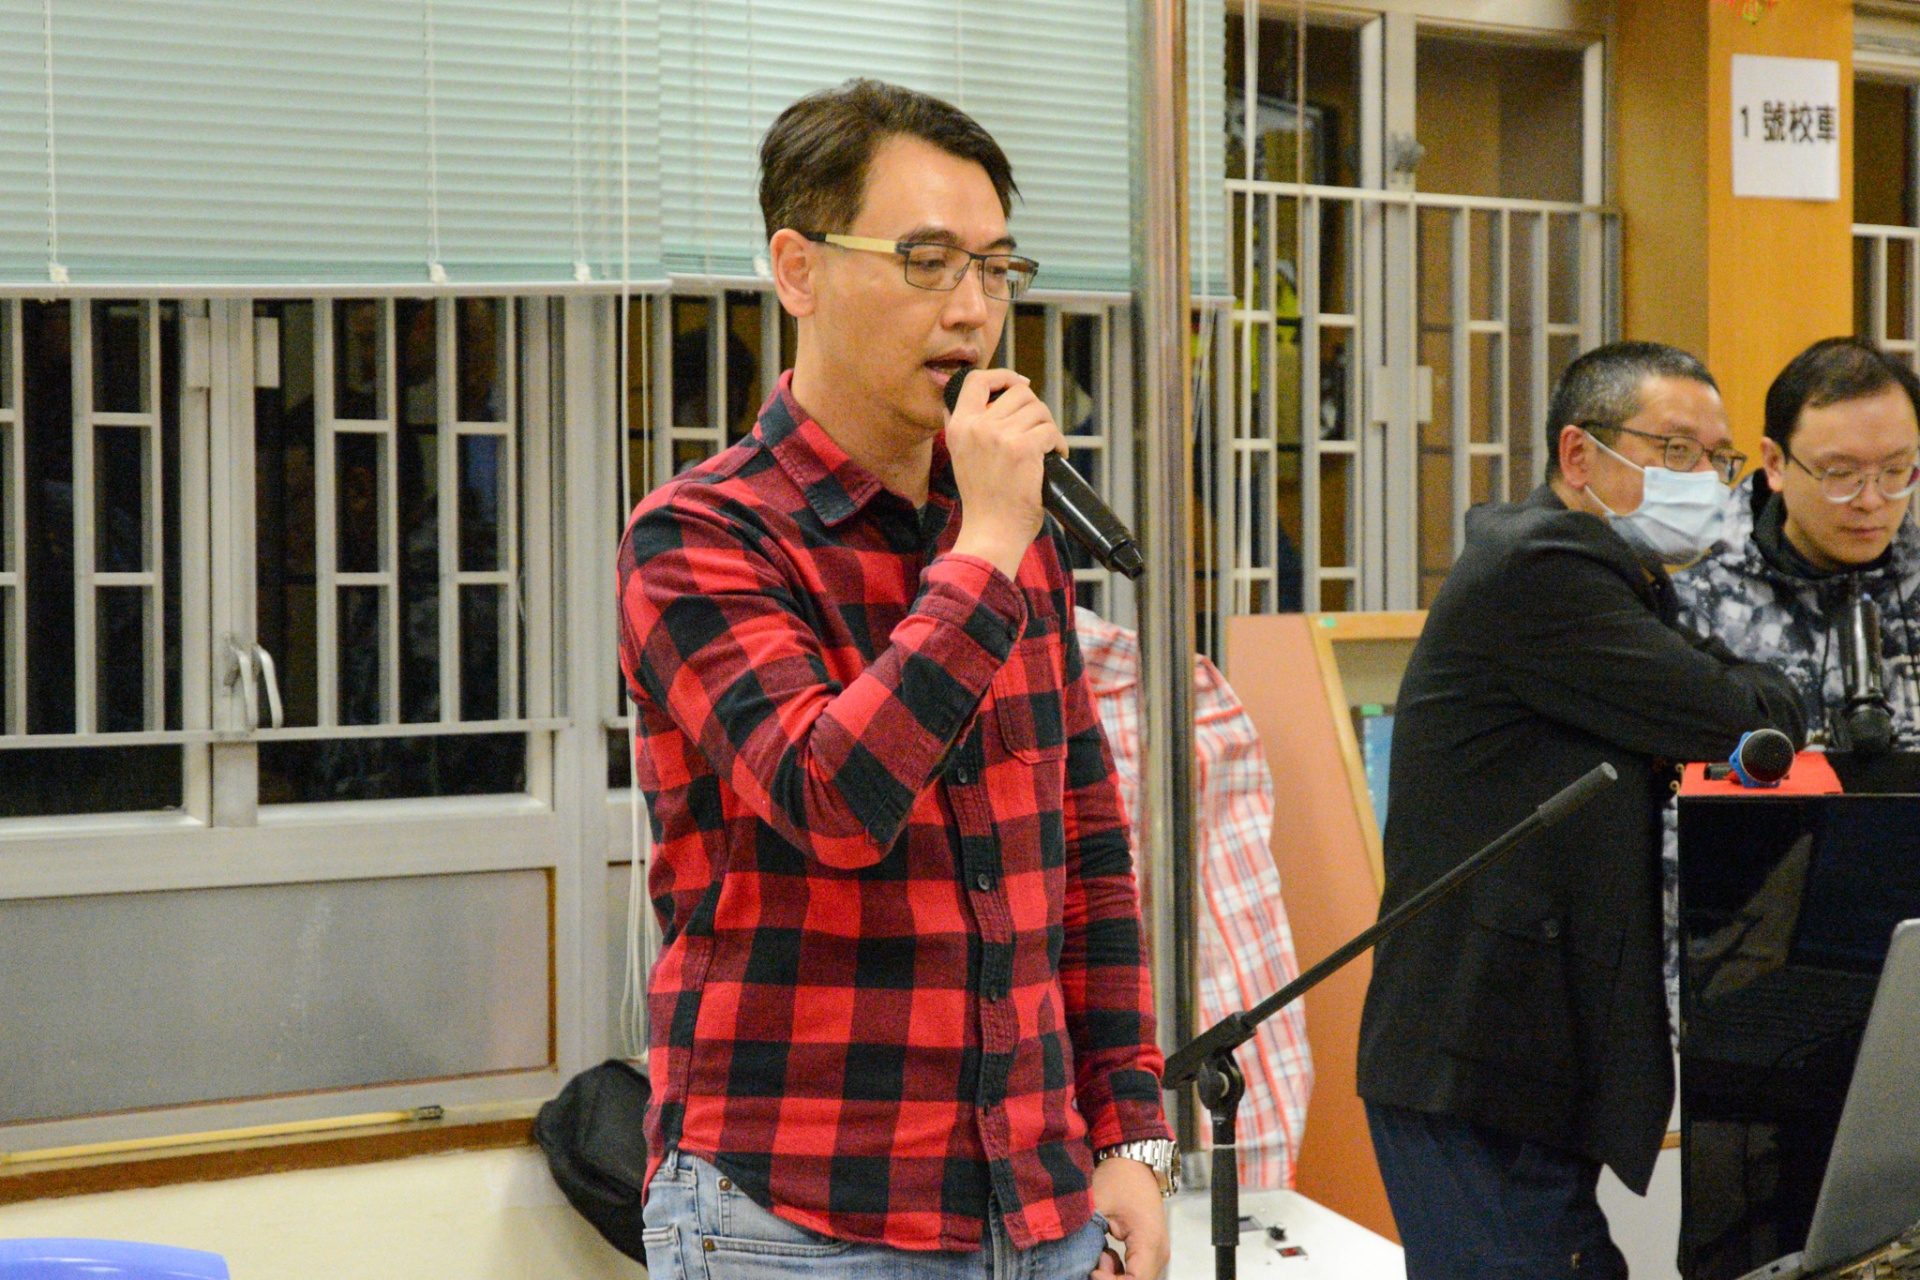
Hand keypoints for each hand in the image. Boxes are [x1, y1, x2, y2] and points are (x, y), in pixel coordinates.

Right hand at [945, 367, 1063, 579]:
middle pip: (1019, 393)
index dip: (1003, 375)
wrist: (990, 532)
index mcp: (959, 426)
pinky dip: (1059, 445)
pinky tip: (1055, 458)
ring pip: (1039, 410)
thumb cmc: (983, 500)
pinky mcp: (1023, 449)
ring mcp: (1000, 436)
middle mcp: (976, 426)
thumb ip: (963, 426)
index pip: (976, 379)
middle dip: (1036, 410)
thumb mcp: (960, 456)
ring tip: (1046, 448)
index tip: (1020, 383)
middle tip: (1038, 432)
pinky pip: (1050, 431)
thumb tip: (977, 397)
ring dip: (1048, 428)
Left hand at [1088, 1156, 1168, 1279]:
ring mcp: (1157, 1252)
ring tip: (1099, 1254)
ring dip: (1115, 1276)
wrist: (1134, 1161)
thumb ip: (1087, 1235)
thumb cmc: (1118, 1179)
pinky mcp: (1150, 1250)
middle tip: (1093, 1263)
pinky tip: (1105, 1253)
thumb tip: (1074, 1262)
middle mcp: (1159, 1252)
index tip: (1092, 1270)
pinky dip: (1119, 1271)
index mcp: (1149, 1242)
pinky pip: (1136, 1273)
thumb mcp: (1097, 1205)